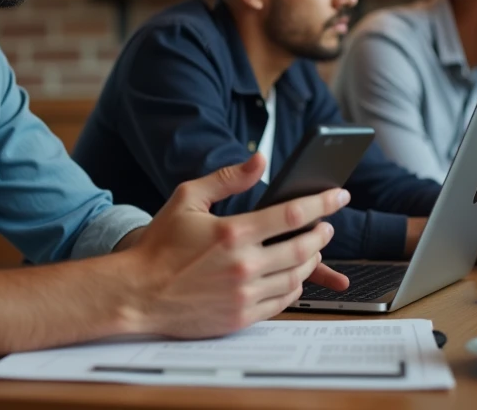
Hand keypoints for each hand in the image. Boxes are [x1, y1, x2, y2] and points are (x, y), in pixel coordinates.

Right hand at [126, 154, 350, 337]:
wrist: (137, 293)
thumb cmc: (159, 245)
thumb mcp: (188, 199)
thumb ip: (228, 178)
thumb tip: (260, 159)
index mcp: (233, 232)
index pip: (292, 214)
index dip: (322, 203)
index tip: (340, 195)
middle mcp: (243, 265)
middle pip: (303, 247)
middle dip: (322, 234)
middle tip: (326, 226)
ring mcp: (243, 294)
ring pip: (297, 276)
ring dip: (311, 260)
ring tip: (311, 249)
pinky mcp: (240, 317)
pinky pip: (283, 302)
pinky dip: (295, 287)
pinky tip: (292, 277)